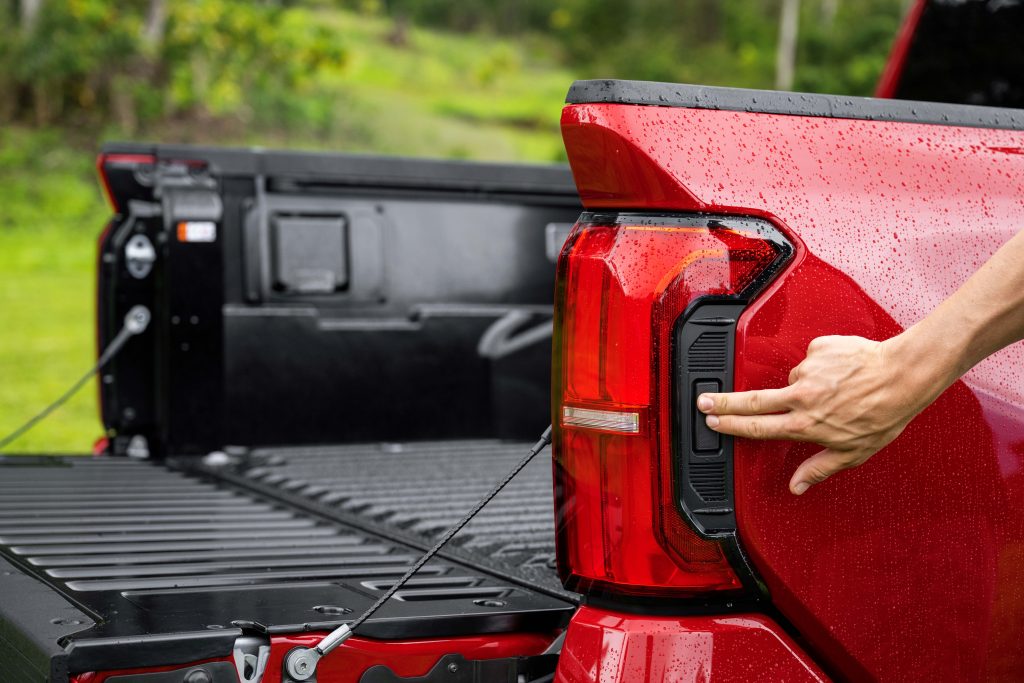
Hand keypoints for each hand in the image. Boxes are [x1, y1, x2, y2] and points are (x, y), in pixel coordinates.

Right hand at [696, 334, 947, 494]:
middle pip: (751, 400)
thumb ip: (819, 468)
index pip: (757, 427)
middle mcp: (802, 397)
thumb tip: (796, 486)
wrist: (903, 375)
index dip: (731, 425)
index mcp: (805, 424)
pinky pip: (813, 357)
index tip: (714, 422)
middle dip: (723, 402)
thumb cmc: (884, 415)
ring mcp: (809, 371)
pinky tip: (842, 371)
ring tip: (837, 389)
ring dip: (808, 383)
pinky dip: (823, 364)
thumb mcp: (853, 453)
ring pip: (795, 378)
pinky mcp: (818, 349)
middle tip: (703, 400)